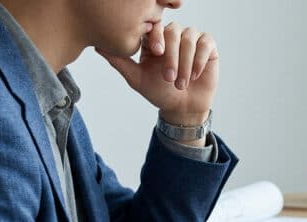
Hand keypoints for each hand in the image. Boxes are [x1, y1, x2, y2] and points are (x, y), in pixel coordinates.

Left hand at [97, 22, 217, 125]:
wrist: (182, 108)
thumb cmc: (159, 93)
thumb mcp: (136, 78)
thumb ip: (119, 61)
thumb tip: (98, 46)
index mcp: (155, 39)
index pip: (155, 27)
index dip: (156, 37)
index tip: (156, 53)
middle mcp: (173, 36)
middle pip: (173, 31)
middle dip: (171, 56)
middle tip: (169, 77)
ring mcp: (191, 39)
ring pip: (189, 38)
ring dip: (185, 62)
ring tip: (181, 83)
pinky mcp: (208, 46)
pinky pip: (205, 42)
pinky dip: (200, 59)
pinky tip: (195, 75)